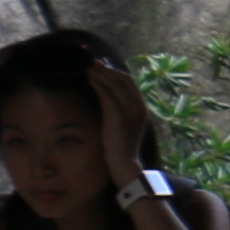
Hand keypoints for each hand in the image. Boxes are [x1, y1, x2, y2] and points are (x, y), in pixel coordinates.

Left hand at [88, 60, 155, 196]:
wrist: (125, 167)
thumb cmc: (119, 150)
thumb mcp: (121, 128)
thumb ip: (117, 114)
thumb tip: (105, 101)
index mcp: (141, 109)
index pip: (130, 84)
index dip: (114, 72)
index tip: (101, 66)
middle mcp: (138, 107)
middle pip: (124, 79)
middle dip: (107, 68)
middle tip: (91, 61)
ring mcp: (130, 111)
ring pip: (116, 83)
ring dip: (101, 73)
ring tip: (88, 67)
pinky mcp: (118, 116)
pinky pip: (108, 93)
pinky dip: (98, 83)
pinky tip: (89, 78)